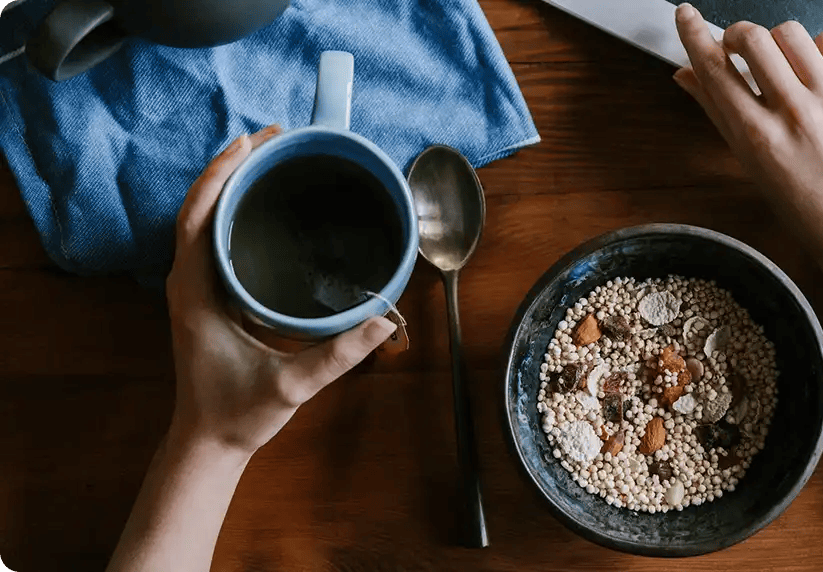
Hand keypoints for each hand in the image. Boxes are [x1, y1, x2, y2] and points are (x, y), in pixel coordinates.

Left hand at [165, 125, 395, 454]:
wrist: (208, 443)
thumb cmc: (238, 414)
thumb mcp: (292, 385)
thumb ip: (338, 354)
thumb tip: (384, 321)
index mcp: (196, 292)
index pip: (198, 216)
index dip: (222, 173)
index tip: (253, 142)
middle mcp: (189, 282)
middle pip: (200, 206)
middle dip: (232, 166)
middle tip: (274, 138)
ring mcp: (195, 289)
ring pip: (204, 220)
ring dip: (232, 185)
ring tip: (270, 158)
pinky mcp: (207, 297)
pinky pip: (214, 239)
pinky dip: (234, 211)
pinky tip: (264, 205)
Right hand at [673, 4, 822, 317]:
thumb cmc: (806, 209)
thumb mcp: (752, 166)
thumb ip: (718, 114)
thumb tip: (687, 75)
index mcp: (758, 138)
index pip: (714, 69)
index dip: (694, 34)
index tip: (686, 15)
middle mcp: (794, 114)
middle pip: (752, 37)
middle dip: (737, 36)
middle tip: (739, 49)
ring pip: (790, 33)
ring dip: (777, 42)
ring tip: (782, 66)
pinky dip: (816, 49)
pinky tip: (815, 72)